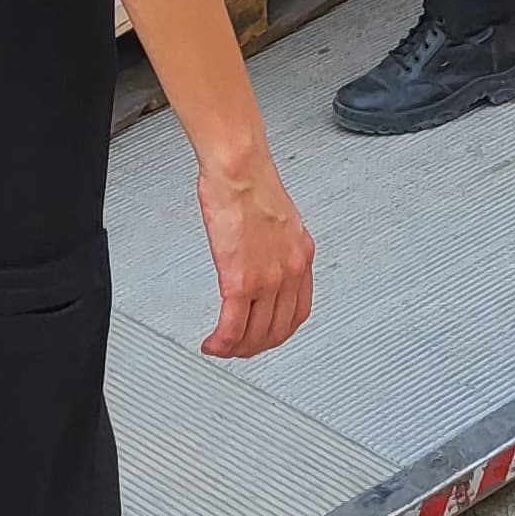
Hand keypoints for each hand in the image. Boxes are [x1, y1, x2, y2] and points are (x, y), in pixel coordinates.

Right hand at [195, 151, 313, 359]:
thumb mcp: (279, 216)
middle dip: (256, 346)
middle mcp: (290, 270)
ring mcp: (266, 279)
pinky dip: (222, 343)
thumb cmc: (251, 178)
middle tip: (238, 349)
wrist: (238, 166)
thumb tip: (262, 251)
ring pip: (255, 335)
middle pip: (278, 330)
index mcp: (301, 254)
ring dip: (237, 349)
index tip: (263, 335)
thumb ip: (274, 242)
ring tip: (222, 349)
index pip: (298, 311)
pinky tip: (213, 344)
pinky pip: (231, 327)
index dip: (279, 331)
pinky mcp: (239, 280)